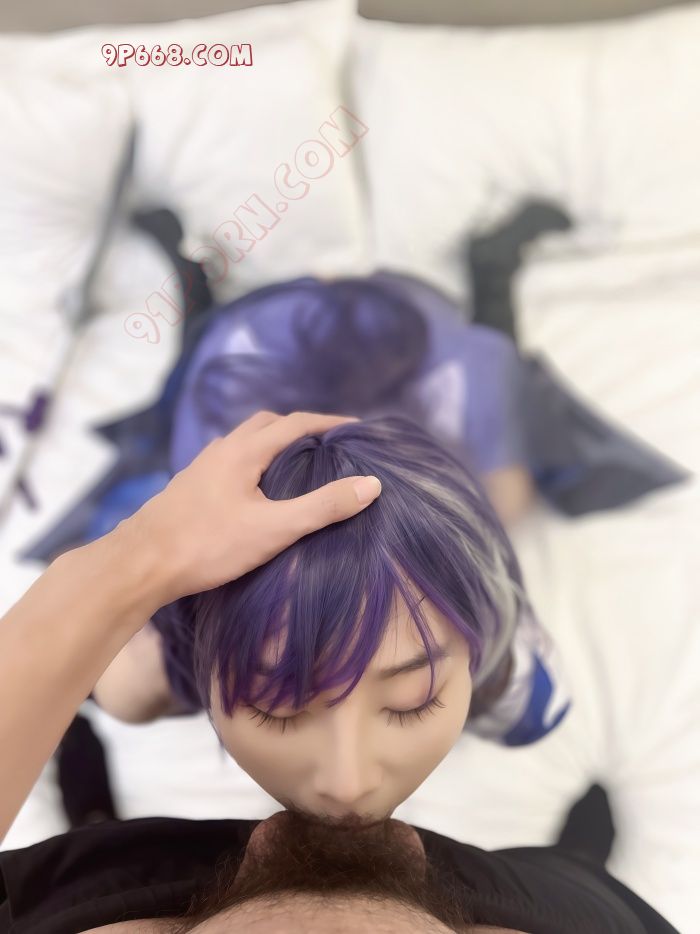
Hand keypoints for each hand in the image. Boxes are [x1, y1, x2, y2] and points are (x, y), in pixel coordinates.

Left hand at [120, 410, 380, 605]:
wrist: (140, 564)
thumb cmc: (208, 545)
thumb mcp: (274, 529)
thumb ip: (323, 507)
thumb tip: (371, 485)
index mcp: (244, 451)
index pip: (296, 423)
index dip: (329, 422)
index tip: (357, 428)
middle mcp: (222, 449)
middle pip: (267, 423)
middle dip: (300, 427)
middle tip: (327, 443)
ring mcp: (202, 466)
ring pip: (244, 440)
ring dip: (273, 442)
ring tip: (297, 462)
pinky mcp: (190, 485)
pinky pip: (230, 459)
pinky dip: (254, 459)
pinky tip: (256, 488)